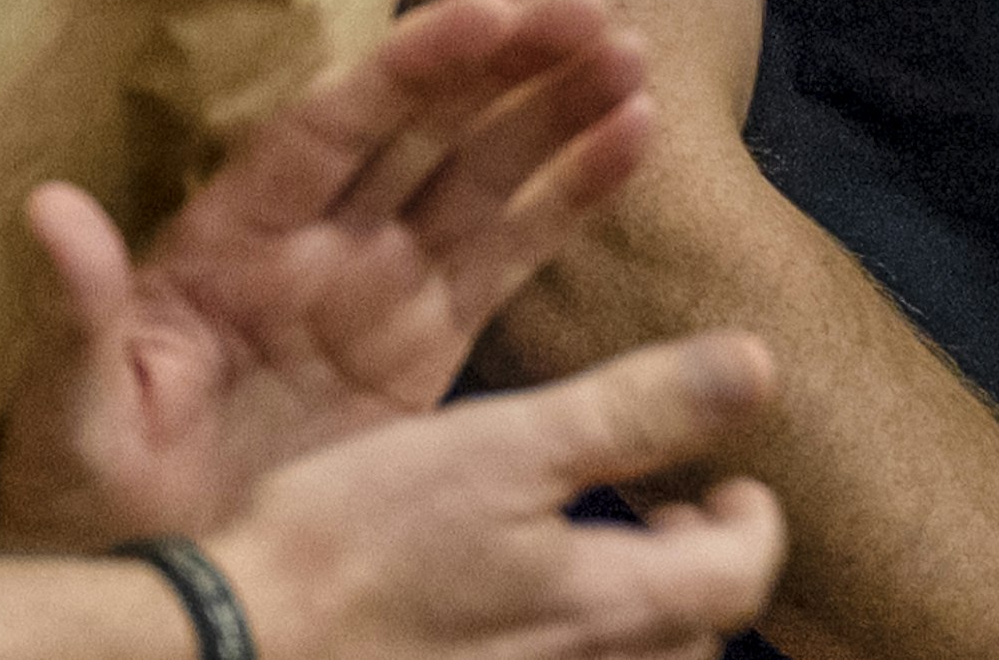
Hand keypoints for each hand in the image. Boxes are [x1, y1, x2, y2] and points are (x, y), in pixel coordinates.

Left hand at [0, 0, 656, 549]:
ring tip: (630, 59)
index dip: (411, 66)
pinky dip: (569, 201)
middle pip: (422, 129)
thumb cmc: (85, 486)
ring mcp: (376, 291)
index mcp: (235, 237)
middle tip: (590, 9)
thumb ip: (78, 312)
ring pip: (478, 178)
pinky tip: (630, 142)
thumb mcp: (75, 407)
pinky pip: (507, 259)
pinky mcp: (426, 352)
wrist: (159, 582)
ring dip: (552, 115)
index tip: (487, 9)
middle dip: (504, 66)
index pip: (333, 125)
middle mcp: (317, 243)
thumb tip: (46, 209)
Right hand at [203, 329, 784, 659]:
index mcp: (606, 605)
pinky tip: (501, 618)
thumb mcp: (502, 445)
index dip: (749, 522)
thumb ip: (633, 410)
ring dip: (633, 624)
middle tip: (660, 521)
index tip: (728, 482)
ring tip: (588, 572)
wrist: (239, 646)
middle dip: (693, 580)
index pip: (739, 578)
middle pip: (690, 643)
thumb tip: (759, 368)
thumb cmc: (358, 541)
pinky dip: (557, 644)